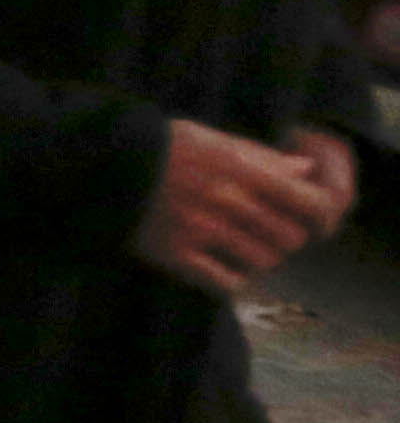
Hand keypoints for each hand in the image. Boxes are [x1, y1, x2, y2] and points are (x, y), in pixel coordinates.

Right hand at [136, 117, 348, 292]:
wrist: (100, 166)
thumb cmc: (162, 149)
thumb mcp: (214, 141)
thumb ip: (262, 157)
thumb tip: (304, 169)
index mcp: (239, 169)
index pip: (309, 201)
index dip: (321, 215)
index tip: (314, 219)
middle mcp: (224, 200)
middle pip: (290, 238)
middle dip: (285, 237)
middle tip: (267, 232)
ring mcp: (200, 230)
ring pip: (263, 261)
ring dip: (259, 257)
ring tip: (241, 247)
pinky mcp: (175, 255)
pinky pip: (227, 282)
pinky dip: (233, 278)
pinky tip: (221, 266)